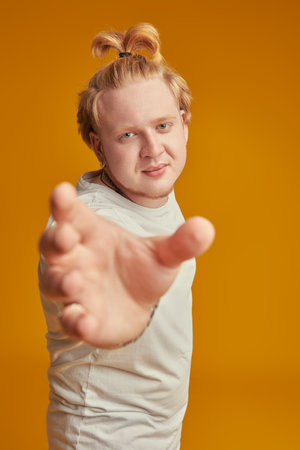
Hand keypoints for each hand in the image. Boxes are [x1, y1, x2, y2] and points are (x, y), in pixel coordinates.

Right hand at [39, 182, 214, 348]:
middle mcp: (78, 258)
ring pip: (54, 281)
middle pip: (54, 244)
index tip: (62, 191)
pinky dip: (74, 320)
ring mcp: (76, 288)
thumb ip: (181, 242)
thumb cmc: (141, 270)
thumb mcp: (163, 255)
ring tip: (76, 280)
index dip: (64, 203)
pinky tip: (84, 320)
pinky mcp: (81, 317)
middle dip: (56, 239)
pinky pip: (69, 319)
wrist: (140, 306)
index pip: (74, 214)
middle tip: (67, 235)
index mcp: (94, 233)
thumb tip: (206, 227)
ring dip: (60, 281)